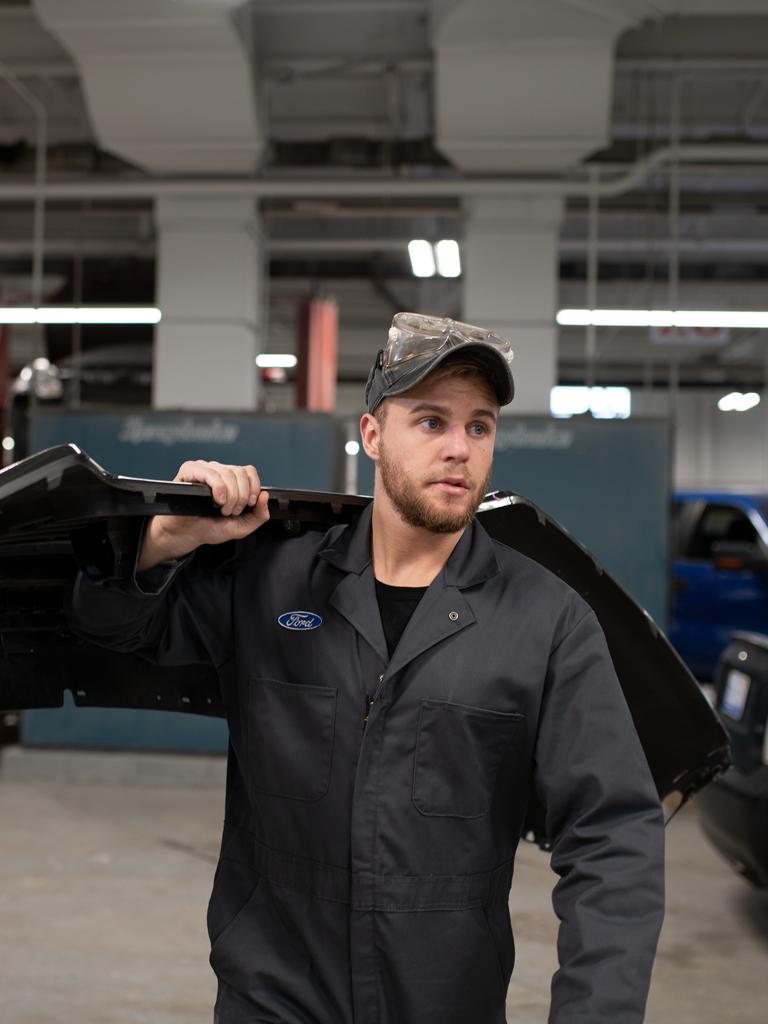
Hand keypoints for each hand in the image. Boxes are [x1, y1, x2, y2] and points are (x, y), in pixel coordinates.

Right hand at [138, 460, 269, 570]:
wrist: (186, 535)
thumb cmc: (210, 527)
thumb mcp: (241, 526)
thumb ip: (258, 515)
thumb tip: (265, 495)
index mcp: (231, 480)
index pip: (248, 471)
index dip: (253, 486)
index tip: (250, 504)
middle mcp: (218, 471)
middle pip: (240, 472)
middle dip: (241, 496)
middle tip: (232, 511)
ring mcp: (203, 469)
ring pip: (226, 472)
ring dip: (230, 495)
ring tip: (222, 509)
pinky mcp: (189, 471)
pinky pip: (207, 471)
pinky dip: (217, 487)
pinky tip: (217, 500)